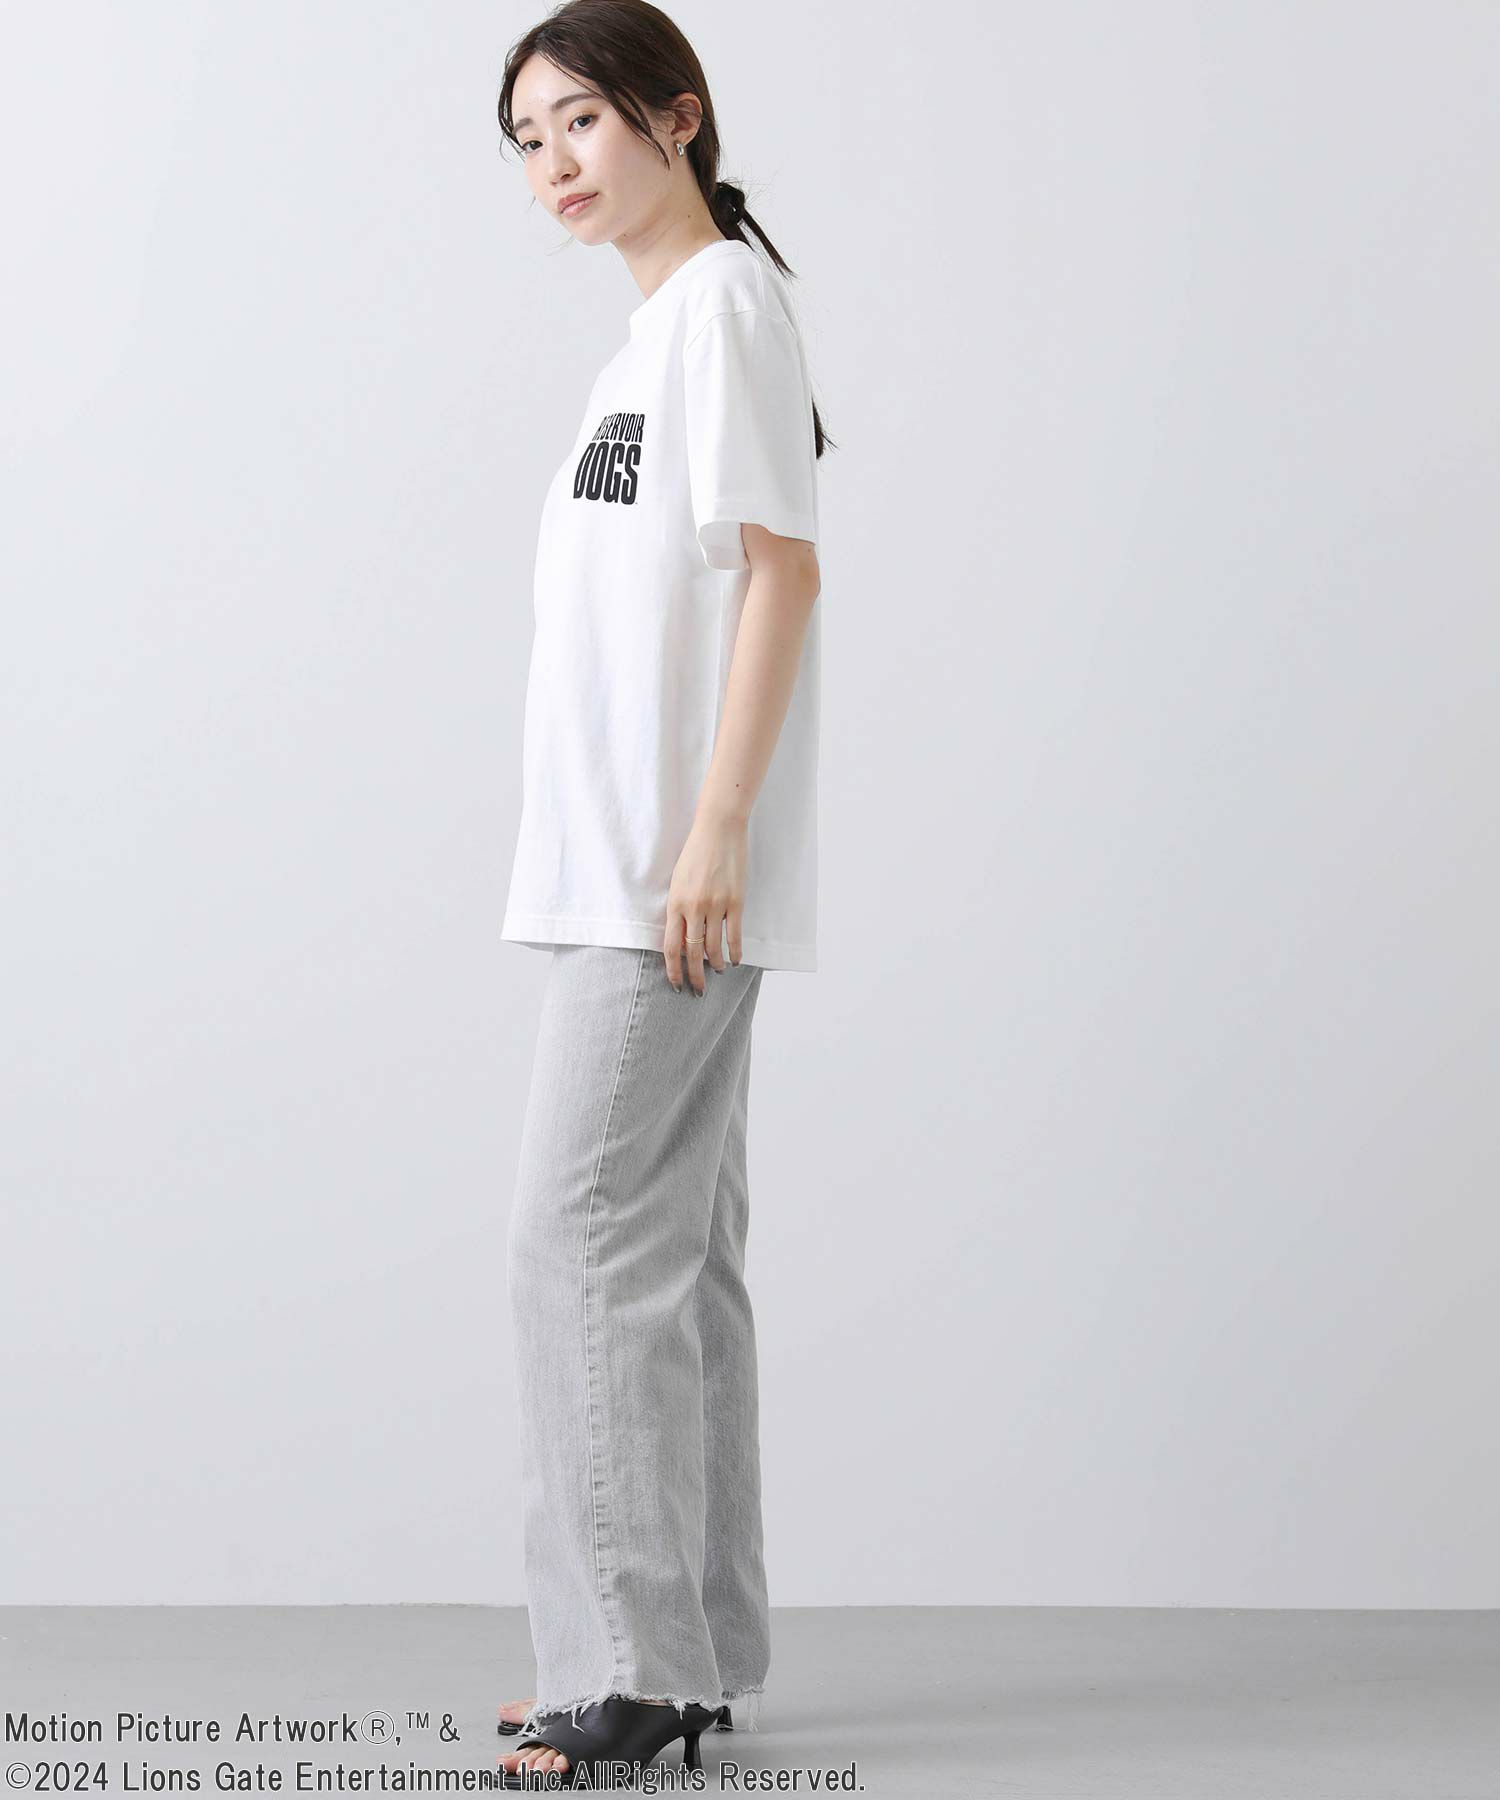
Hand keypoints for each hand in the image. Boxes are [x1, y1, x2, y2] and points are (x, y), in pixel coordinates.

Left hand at [663, 811, 747, 994]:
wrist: (717, 830)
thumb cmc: (695, 854)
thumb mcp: (678, 881)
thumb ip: (678, 909)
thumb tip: (683, 939)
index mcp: (675, 904)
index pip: (671, 947)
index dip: (674, 970)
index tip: (677, 984)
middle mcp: (693, 908)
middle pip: (692, 953)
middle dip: (694, 976)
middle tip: (698, 991)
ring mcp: (715, 906)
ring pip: (714, 948)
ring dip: (715, 965)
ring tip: (717, 973)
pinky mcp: (735, 902)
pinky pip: (734, 935)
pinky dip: (735, 951)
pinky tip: (735, 960)